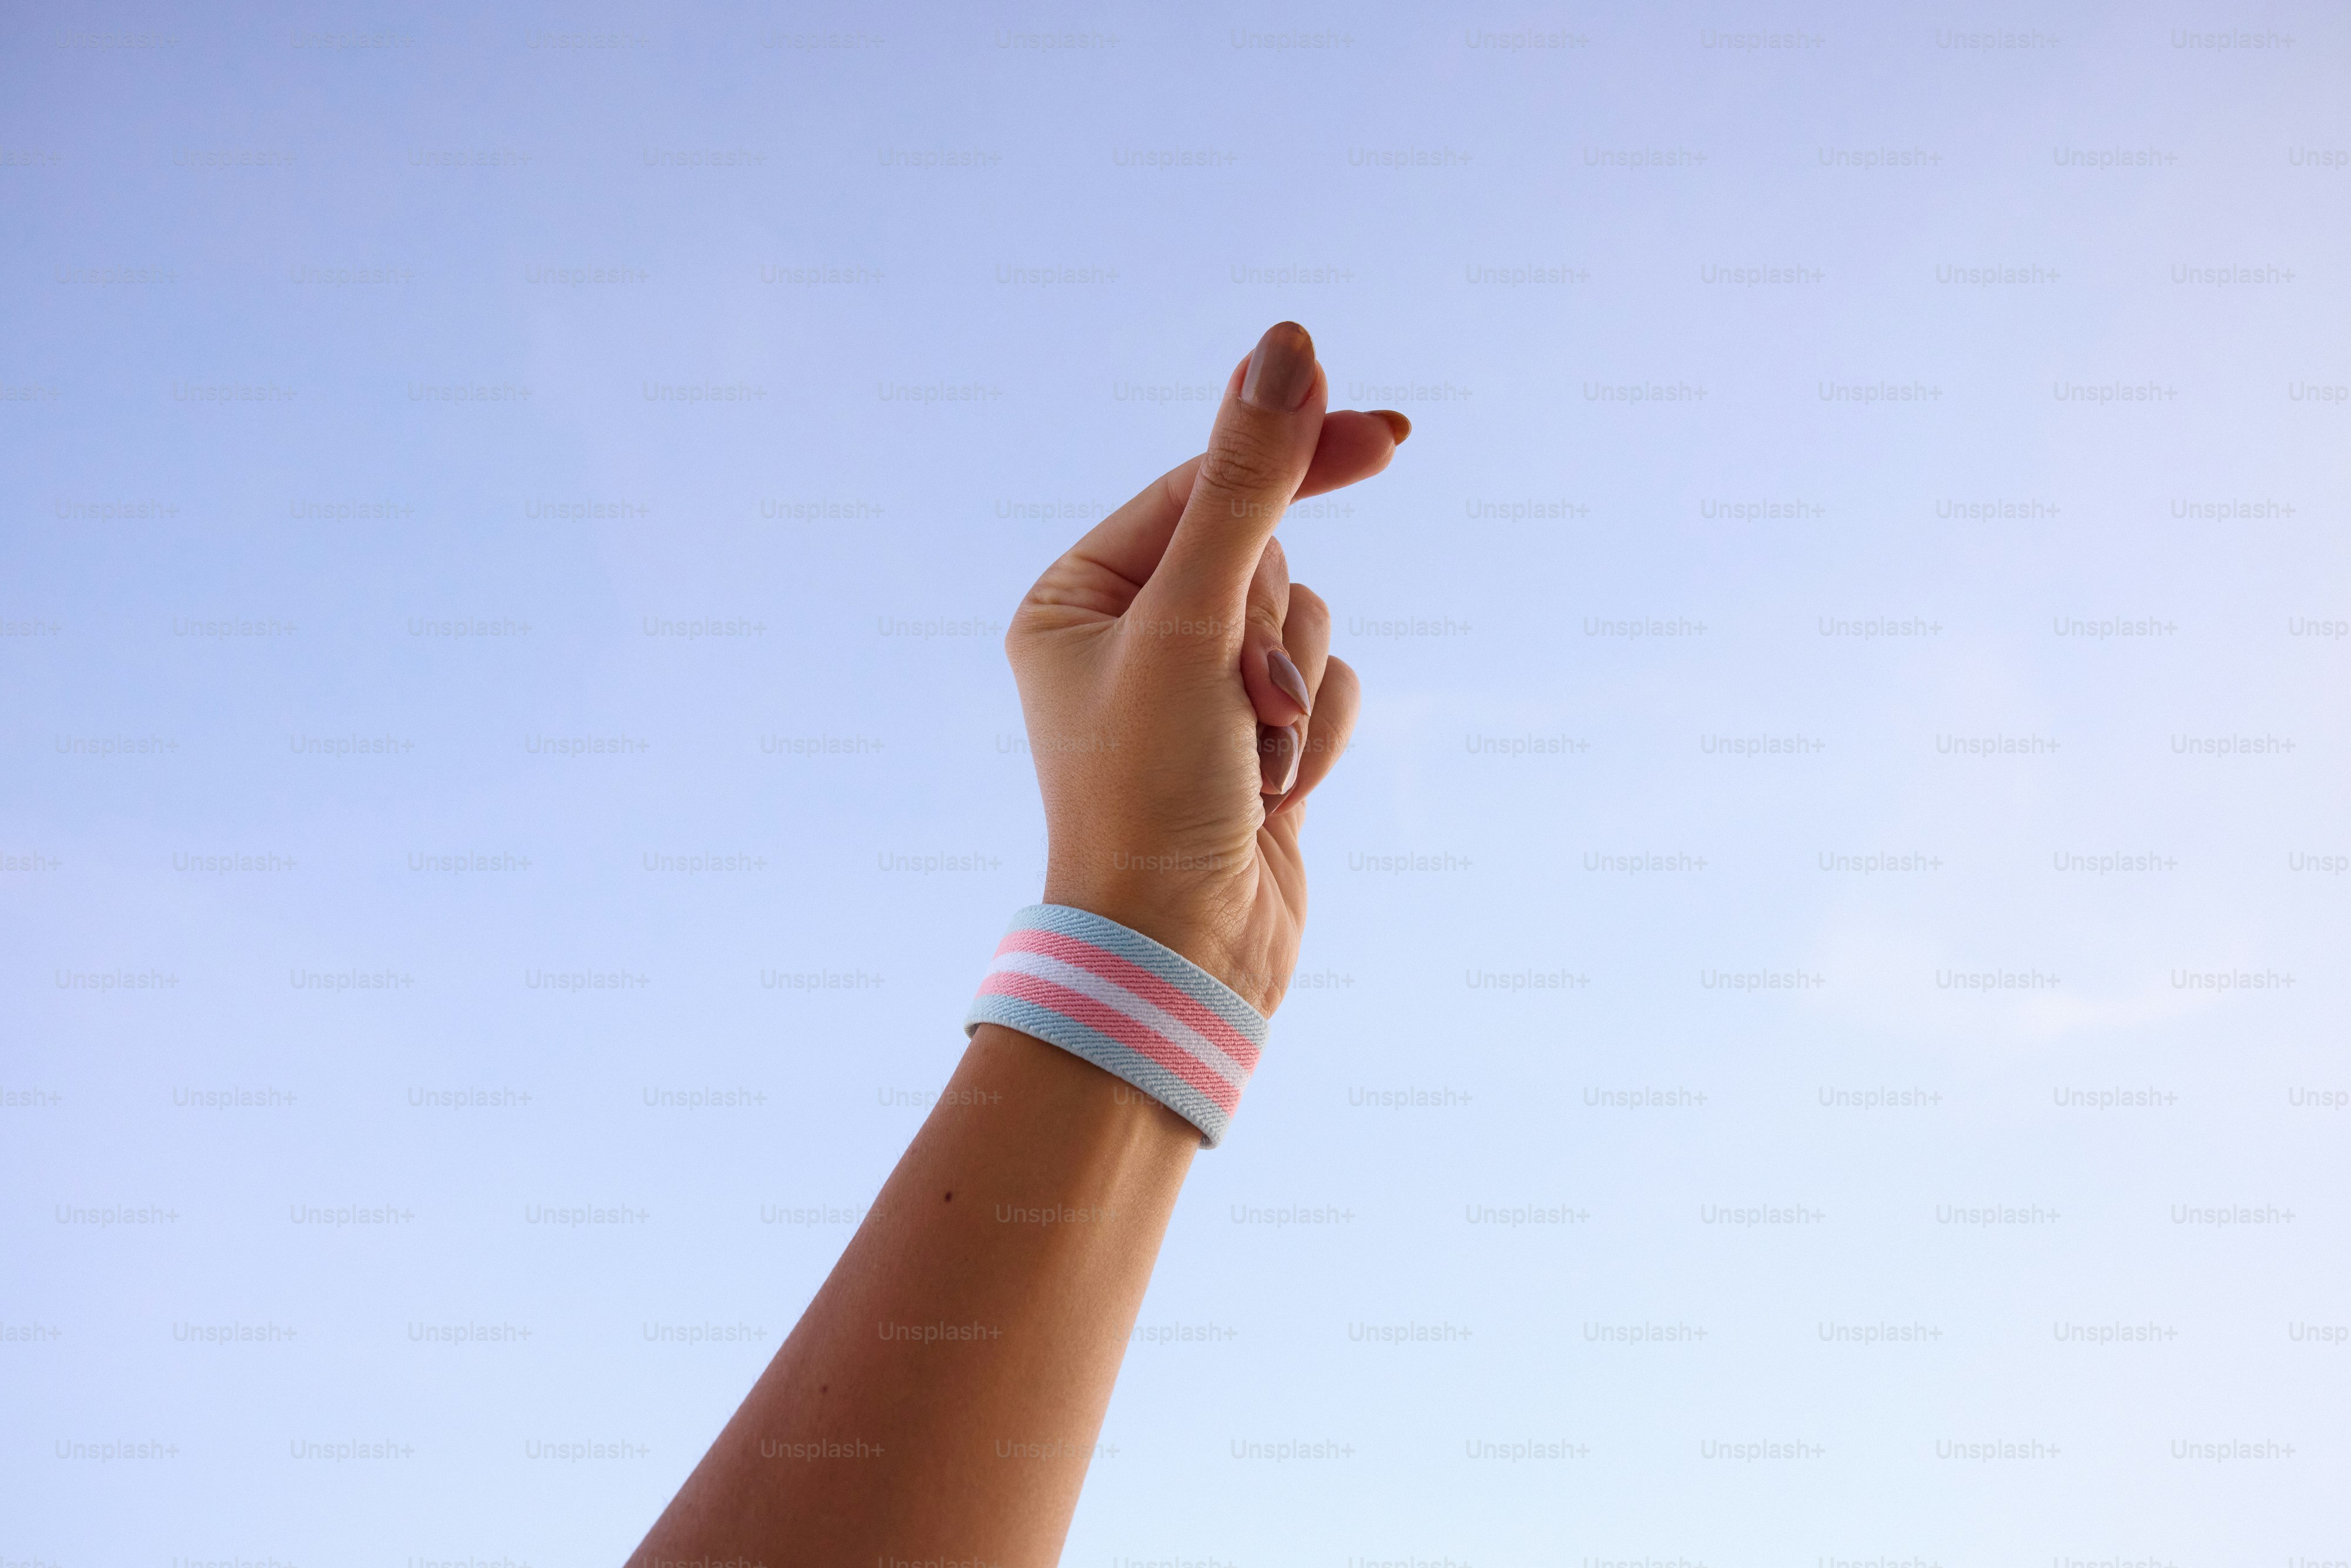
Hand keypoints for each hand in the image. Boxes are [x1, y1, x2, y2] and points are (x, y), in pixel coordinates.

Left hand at [1005, 322, 1407, 1014]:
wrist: (1180, 959)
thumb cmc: (1152, 795)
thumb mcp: (1195, 623)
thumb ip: (1246, 484)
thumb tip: (1287, 348)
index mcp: (1079, 597)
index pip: (1205, 488)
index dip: (1293, 458)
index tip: (1390, 435)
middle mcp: (1131, 638)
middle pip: (1261, 559)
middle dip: (1270, 632)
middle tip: (1240, 699)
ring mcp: (1195, 696)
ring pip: (1305, 626)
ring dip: (1296, 695)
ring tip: (1248, 765)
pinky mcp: (1253, 748)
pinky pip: (1327, 691)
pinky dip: (1315, 740)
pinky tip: (1271, 799)